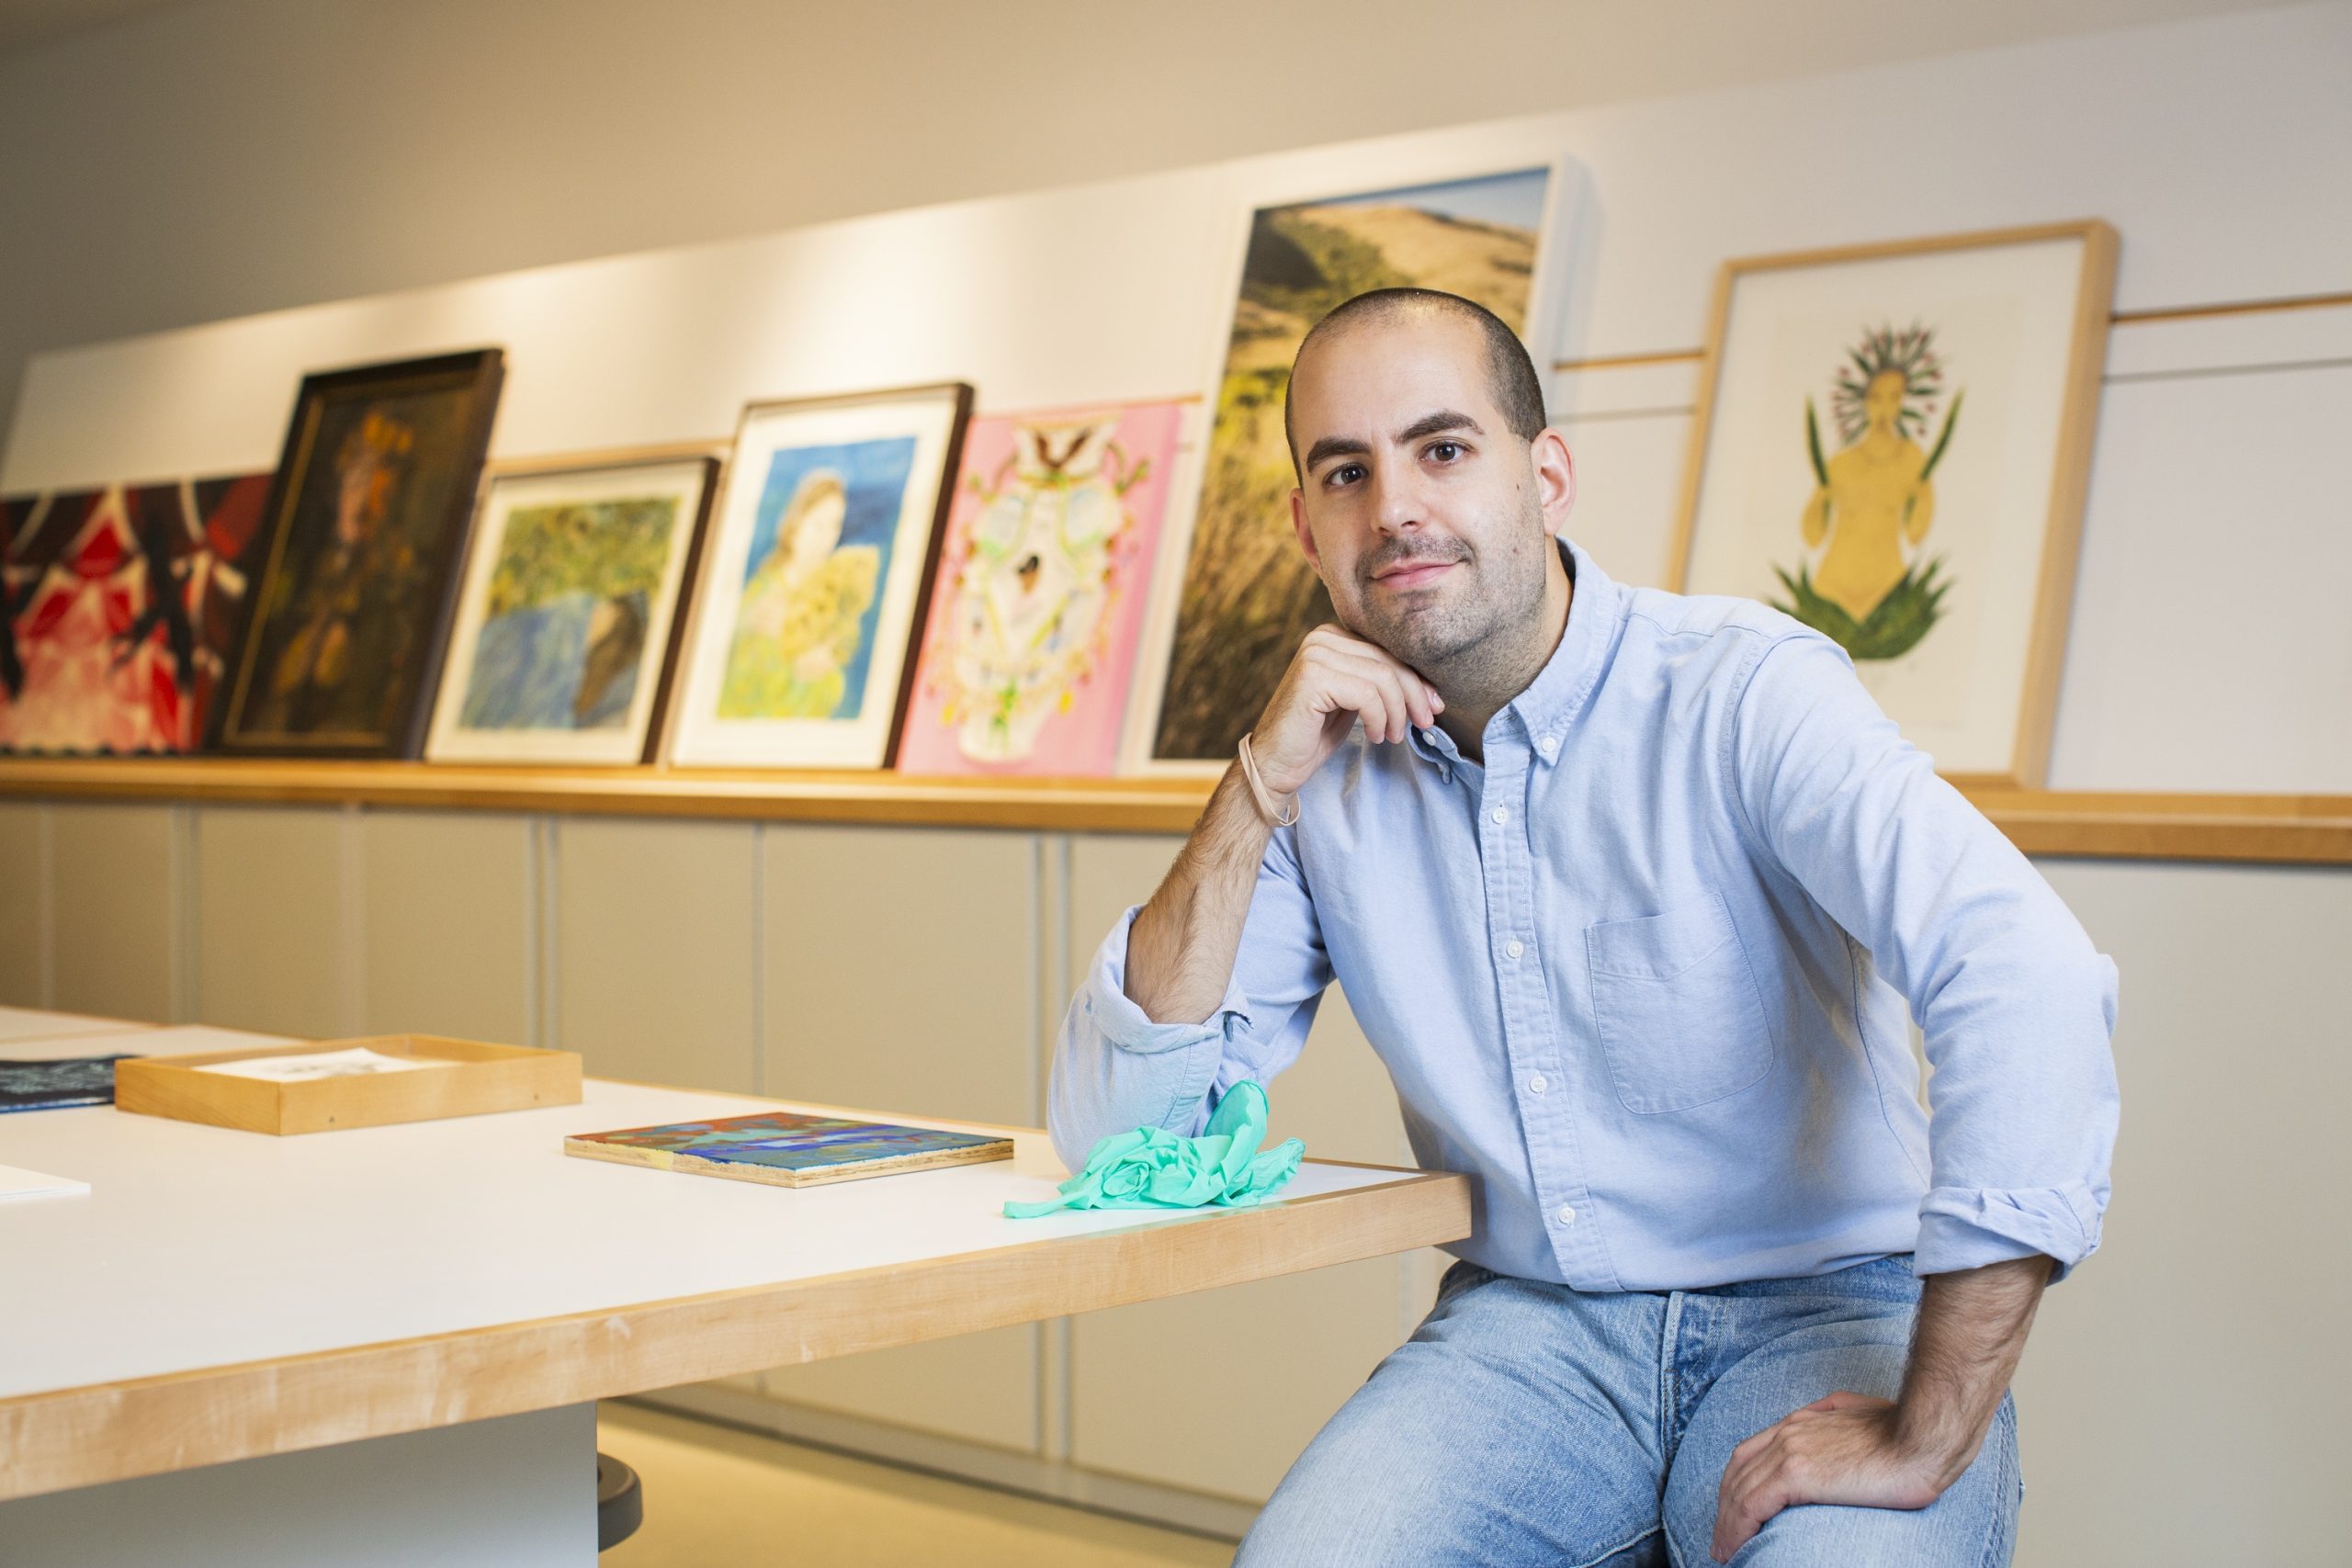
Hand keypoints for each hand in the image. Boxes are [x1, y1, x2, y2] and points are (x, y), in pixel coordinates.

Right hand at [1246, 625, 1442, 796]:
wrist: (1274, 764)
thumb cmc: (1315, 734)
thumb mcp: (1355, 701)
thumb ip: (1381, 683)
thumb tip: (1430, 687)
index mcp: (1333, 636)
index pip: (1388, 651)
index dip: (1416, 680)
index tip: (1434, 707)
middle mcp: (1322, 637)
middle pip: (1388, 661)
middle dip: (1414, 696)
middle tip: (1425, 724)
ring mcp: (1315, 654)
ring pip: (1382, 678)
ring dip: (1397, 712)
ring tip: (1393, 736)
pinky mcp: (1312, 676)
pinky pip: (1367, 694)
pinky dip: (1378, 719)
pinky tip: (1374, 736)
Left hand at [1710, 1391, 1953, 1560]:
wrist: (1924, 1436)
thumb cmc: (1907, 1432)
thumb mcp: (1861, 1413)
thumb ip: (1834, 1417)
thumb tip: (1825, 1422)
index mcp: (1802, 1420)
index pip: (1751, 1452)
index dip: (1737, 1482)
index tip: (1735, 1509)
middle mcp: (1788, 1431)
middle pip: (1737, 1471)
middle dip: (1725, 1505)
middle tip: (1722, 1537)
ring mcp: (1789, 1449)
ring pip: (1738, 1490)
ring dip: (1726, 1523)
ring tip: (1723, 1551)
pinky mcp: (1795, 1472)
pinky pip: (1750, 1504)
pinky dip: (1736, 1527)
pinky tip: (1735, 1546)